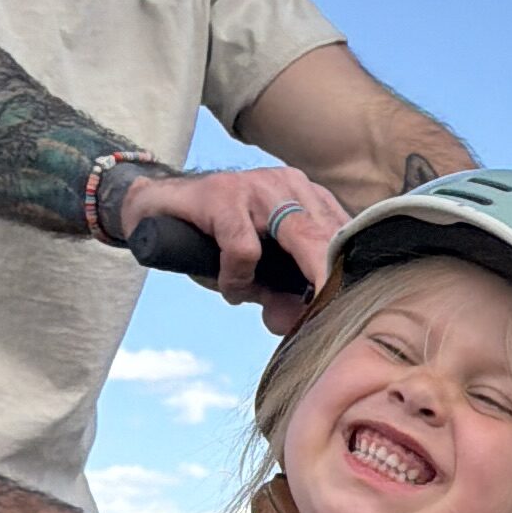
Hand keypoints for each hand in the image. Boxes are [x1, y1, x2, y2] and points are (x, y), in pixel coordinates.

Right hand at [115, 160, 342, 322]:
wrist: (156, 208)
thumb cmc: (215, 243)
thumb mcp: (257, 276)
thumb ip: (283, 298)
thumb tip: (303, 325)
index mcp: (309, 200)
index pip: (346, 240)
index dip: (354, 277)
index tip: (355, 312)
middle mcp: (291, 187)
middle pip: (332, 239)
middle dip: (336, 285)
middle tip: (332, 319)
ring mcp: (259, 187)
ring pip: (299, 240)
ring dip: (288, 285)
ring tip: (258, 299)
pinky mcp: (224, 195)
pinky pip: (245, 248)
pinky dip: (238, 277)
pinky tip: (230, 287)